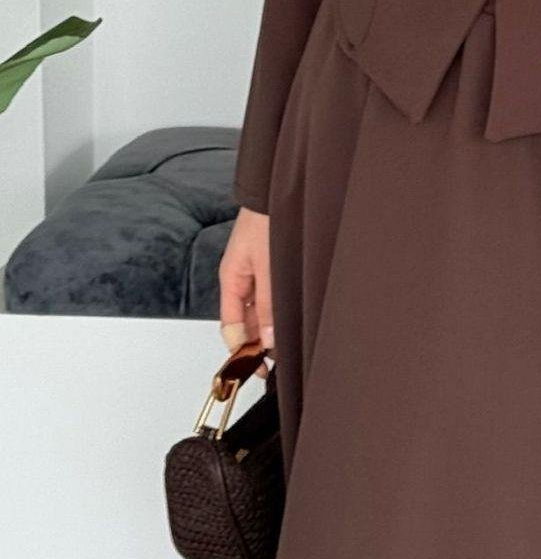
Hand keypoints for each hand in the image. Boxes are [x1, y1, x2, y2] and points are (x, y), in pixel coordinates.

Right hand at [218, 206, 273, 378]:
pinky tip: (291, 316)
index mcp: (231, 279)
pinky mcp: (269, 265)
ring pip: (258, 310)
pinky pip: (268, 296)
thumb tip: (266, 340)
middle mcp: (240, 278)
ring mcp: (254, 272)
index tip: (259, 367)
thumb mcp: (268, 268)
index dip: (242, 350)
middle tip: (277, 360)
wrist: (279, 190)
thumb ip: (267, 305)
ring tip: (288, 342)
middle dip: (258, 341)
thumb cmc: (266, 219)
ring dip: (270, 326)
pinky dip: (277, 309)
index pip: (231, 327)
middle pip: (244, 321)